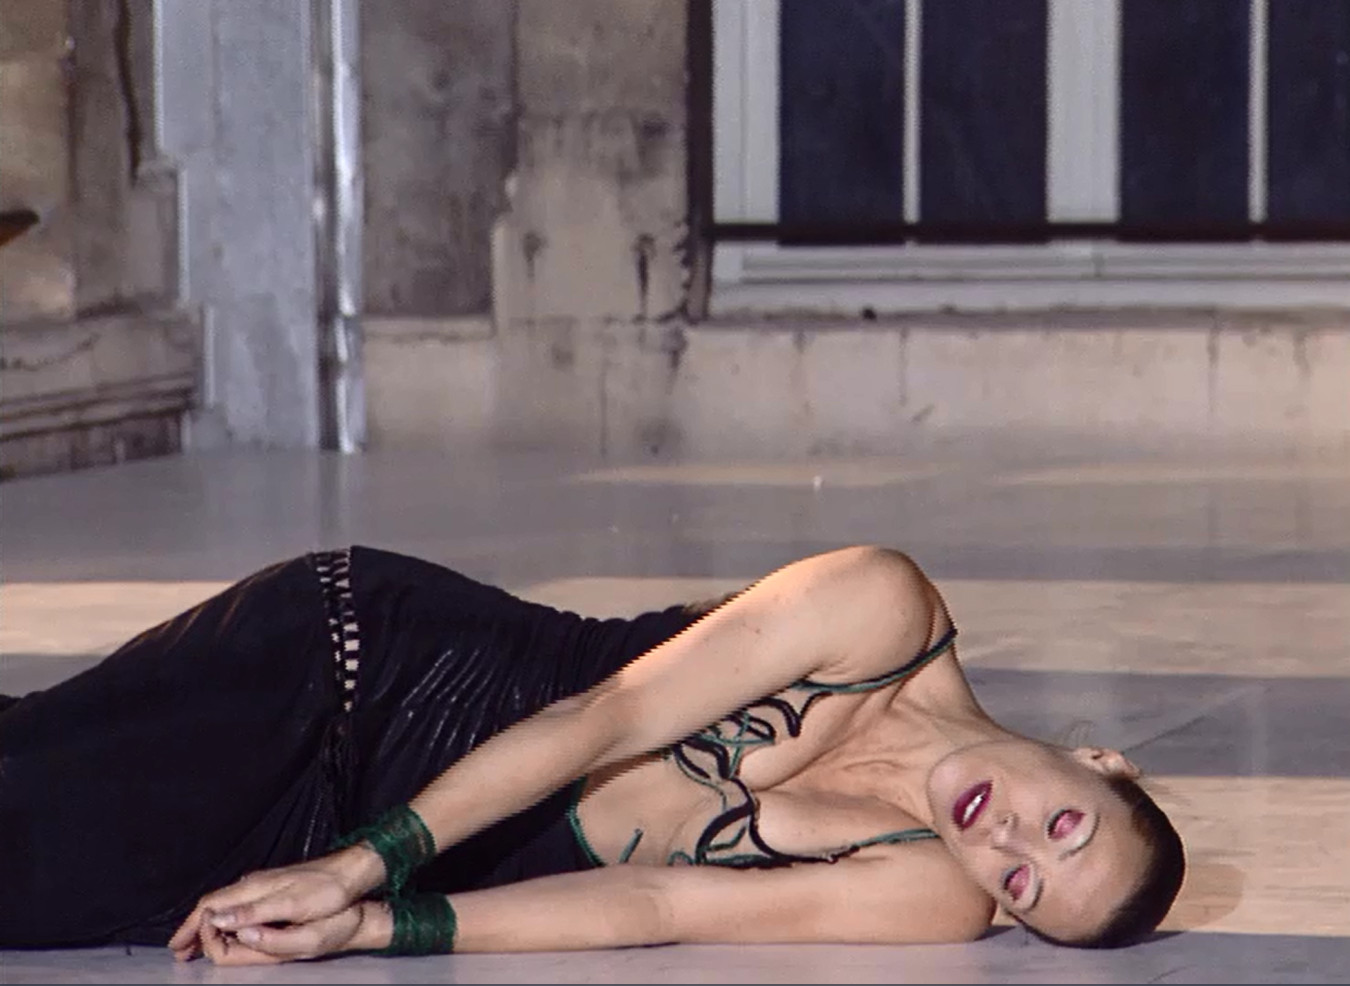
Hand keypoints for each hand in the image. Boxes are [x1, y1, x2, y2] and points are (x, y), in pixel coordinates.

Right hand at [168, 845, 383, 960]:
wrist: (349, 873)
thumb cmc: (325, 890)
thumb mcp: (291, 905)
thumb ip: (255, 913)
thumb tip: (217, 919)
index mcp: (254, 888)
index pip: (212, 905)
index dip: (192, 926)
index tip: (177, 945)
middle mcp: (254, 883)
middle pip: (213, 905)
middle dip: (194, 927)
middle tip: (179, 950)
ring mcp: (263, 885)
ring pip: (224, 905)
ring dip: (207, 924)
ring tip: (195, 944)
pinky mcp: (272, 888)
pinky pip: (237, 904)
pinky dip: (224, 919)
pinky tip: (226, 928)